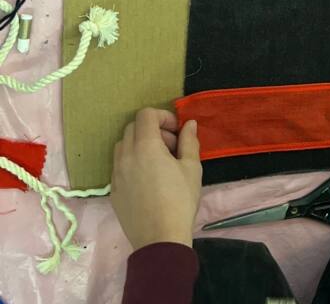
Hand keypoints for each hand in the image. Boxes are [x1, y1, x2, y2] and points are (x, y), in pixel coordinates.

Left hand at [111, 108, 201, 250]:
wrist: (160, 240)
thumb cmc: (180, 200)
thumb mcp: (191, 168)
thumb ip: (189, 141)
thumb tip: (189, 124)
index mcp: (146, 146)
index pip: (146, 115)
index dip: (162, 117)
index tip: (176, 132)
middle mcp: (126, 156)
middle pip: (132, 128)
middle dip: (152, 130)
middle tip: (170, 147)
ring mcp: (116, 174)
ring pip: (122, 146)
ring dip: (139, 144)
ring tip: (157, 162)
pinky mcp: (112, 190)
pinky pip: (119, 166)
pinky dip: (132, 162)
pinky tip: (147, 180)